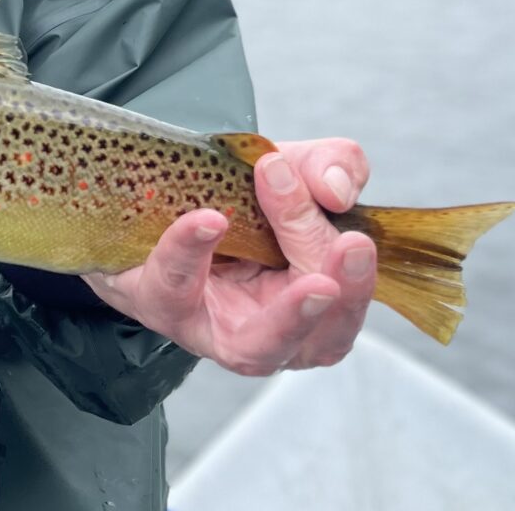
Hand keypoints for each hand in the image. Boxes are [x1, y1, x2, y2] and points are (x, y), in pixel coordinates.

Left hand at [84, 138, 376, 375]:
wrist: (156, 195)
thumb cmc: (239, 197)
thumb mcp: (297, 167)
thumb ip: (333, 166)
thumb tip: (338, 190)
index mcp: (314, 304)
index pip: (347, 309)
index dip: (358, 281)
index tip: (357, 237)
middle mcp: (272, 335)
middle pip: (312, 340)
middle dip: (331, 297)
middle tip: (346, 247)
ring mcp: (214, 330)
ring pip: (254, 347)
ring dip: (287, 315)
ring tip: (310, 280)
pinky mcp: (161, 305)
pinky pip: (174, 286)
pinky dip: (190, 252)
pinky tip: (207, 221)